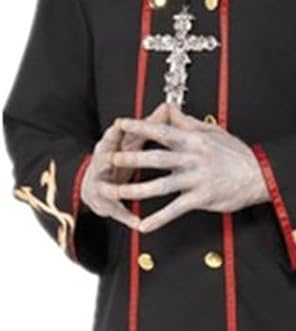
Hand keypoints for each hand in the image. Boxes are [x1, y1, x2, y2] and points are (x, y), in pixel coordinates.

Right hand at [79, 113, 161, 228]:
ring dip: (115, 190)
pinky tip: (138, 223)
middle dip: (111, 158)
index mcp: (110, 146)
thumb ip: (149, 127)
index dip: (116, 130)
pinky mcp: (105, 203)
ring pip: (107, 186)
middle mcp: (102, 163)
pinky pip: (117, 210)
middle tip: (116, 159)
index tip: (120, 125)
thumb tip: (166, 107)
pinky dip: (127, 216)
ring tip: (123, 193)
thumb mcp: (131, 142)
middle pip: (105, 158)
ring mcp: (101, 184)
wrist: (94, 186)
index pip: (113, 135)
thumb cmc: (119, 160)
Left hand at [105, 104, 270, 233]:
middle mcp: (193, 159)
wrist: (260, 175)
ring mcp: (196, 180)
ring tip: (118, 192)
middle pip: (156, 158)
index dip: (140, 127)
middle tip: (111, 159)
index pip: (162, 131)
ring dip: (137, 190)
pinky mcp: (202, 198)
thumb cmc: (238, 154)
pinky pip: (176, 210)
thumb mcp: (214, 131)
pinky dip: (159, 219)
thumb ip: (189, 123)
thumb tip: (169, 110)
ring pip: (161, 186)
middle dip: (131, 158)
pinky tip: (144, 225)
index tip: (120, 124)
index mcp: (194, 140)